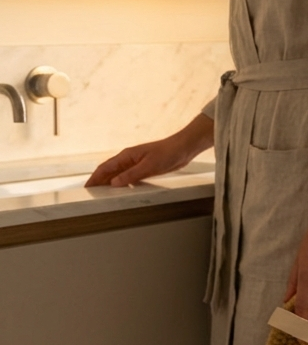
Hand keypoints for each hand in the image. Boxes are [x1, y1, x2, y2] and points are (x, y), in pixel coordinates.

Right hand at [86, 114, 213, 186]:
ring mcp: (136, 164)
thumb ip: (131, 175)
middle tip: (91, 195)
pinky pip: (129, 178)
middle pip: (109, 172)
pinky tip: (123, 192)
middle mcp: (128, 160)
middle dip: (99, 182)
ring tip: (103, 195)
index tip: (87, 188)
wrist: (183, 148)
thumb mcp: (149, 166)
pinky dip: (123, 184)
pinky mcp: (144, 168)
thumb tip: (114, 183)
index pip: (104, 168)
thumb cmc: (168, 153)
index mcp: (126, 156)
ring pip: (118, 175)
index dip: (94, 178)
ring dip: (110, 184)